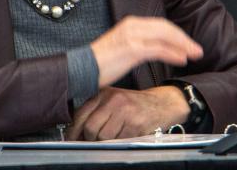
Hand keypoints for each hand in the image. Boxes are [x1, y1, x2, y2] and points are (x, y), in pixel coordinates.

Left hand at [68, 86, 189, 140]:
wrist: (164, 103)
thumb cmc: (136, 105)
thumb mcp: (114, 101)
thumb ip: (97, 112)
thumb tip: (76, 133)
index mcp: (104, 93)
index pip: (80, 114)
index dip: (74, 131)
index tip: (72, 140)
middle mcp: (113, 99)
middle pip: (90, 127)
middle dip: (90, 140)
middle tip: (93, 143)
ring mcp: (125, 110)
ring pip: (103, 136)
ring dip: (105, 143)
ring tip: (113, 139)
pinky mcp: (136, 122)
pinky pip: (120, 141)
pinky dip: (120, 143)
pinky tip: (125, 137)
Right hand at [90, 16, 202, 87]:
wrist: (81, 69)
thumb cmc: (101, 63)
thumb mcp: (123, 47)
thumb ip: (140, 44)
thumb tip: (159, 49)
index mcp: (131, 23)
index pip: (161, 25)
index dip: (177, 34)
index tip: (188, 44)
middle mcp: (132, 25)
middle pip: (166, 28)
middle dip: (184, 39)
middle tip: (197, 50)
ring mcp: (132, 36)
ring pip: (165, 36)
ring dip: (183, 46)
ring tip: (194, 54)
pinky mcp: (131, 49)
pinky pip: (159, 49)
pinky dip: (173, 53)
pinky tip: (182, 59)